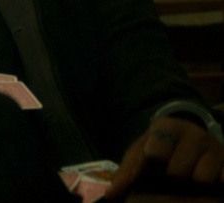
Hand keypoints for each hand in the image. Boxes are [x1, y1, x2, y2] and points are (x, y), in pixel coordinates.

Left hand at [105, 117, 223, 198]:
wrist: (192, 138)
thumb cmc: (161, 148)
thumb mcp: (140, 153)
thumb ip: (126, 172)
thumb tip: (111, 195)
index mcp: (168, 127)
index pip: (156, 151)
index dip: (152, 163)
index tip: (151, 168)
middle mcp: (195, 135)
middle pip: (178, 170)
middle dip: (171, 180)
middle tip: (169, 181)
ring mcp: (216, 148)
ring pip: (201, 179)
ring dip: (192, 188)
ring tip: (187, 185)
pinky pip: (222, 180)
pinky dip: (214, 189)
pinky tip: (206, 188)